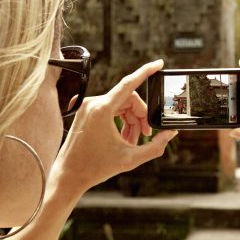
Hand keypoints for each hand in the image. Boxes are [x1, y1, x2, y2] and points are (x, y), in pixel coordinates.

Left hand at [50, 59, 176, 197]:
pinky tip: (124, 139)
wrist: (69, 175)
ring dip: (132, 121)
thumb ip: (156, 146)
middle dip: (141, 116)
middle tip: (147, 135)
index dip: (146, 71)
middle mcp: (93, 103)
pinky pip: (111, 109)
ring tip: (134, 141)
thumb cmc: (96, 168)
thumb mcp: (131, 159)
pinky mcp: (86, 112)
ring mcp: (88, 106)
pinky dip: (121, 122)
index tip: (159, 63)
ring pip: (121, 105)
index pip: (129, 83)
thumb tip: (170, 133)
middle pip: (129, 99)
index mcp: (102, 110)